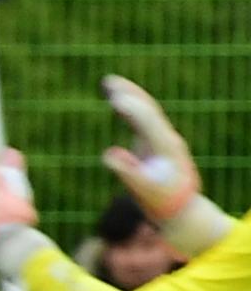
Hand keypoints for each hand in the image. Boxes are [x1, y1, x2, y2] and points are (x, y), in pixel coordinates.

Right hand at [102, 75, 203, 225]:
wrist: (181, 209)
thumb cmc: (161, 202)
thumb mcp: (144, 191)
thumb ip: (127, 172)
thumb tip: (108, 154)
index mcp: (166, 148)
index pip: (150, 121)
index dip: (133, 109)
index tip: (115, 99)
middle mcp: (167, 139)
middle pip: (149, 110)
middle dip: (130, 94)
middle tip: (109, 81)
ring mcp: (162, 139)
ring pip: (146, 111)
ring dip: (129, 96)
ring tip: (108, 84)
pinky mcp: (155, 143)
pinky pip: (142, 120)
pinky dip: (128, 109)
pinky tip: (116, 103)